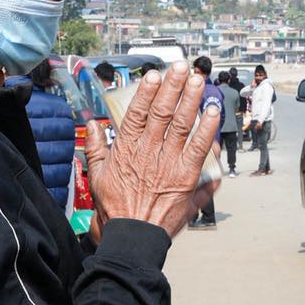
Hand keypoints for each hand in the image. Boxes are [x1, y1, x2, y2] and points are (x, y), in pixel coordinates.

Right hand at [86, 68, 220, 237]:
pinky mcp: (186, 177)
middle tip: (181, 68)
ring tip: (197, 79)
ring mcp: (168, 163)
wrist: (133, 237)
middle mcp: (148, 152)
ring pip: (181, 124)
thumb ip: (96, 148)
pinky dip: (207, 128)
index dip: (147, 92)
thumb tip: (93, 126)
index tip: (154, 75)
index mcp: (126, 149)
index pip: (138, 113)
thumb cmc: (116, 209)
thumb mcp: (97, 176)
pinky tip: (212, 111)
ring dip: (190, 99)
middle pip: (162, 112)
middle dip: (172, 87)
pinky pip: (199, 147)